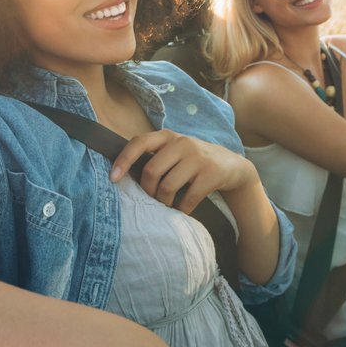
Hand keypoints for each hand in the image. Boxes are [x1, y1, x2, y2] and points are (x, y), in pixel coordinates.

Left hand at [111, 131, 257, 212]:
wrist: (232, 166)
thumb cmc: (193, 161)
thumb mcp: (175, 152)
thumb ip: (154, 157)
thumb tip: (122, 176)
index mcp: (167, 136)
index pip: (139, 142)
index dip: (123, 160)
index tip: (113, 178)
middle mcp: (182, 142)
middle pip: (151, 171)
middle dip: (148, 191)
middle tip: (152, 200)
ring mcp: (197, 157)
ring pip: (167, 187)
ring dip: (163, 203)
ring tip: (166, 206)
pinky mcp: (211, 174)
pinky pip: (187, 199)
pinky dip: (182, 209)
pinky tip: (183, 210)